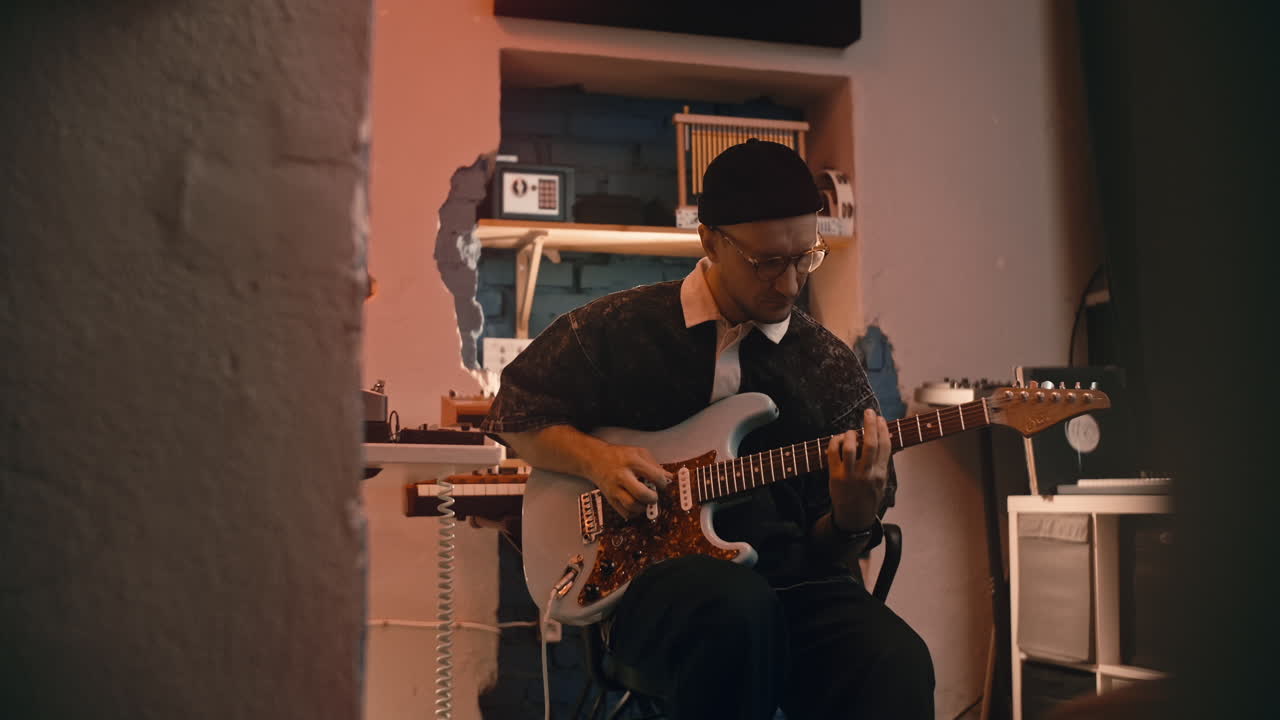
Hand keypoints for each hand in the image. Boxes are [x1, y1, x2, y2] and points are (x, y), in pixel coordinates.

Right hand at [586, 443, 671, 518]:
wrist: (595, 459)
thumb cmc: (619, 455)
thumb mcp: (638, 452)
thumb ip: (655, 464)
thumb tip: (669, 477)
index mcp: (632, 462)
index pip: (654, 476)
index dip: (663, 483)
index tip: (663, 484)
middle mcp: (622, 476)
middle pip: (641, 494)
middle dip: (653, 498)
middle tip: (655, 497)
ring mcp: (615, 488)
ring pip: (632, 506)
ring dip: (643, 508)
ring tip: (645, 502)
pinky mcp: (610, 498)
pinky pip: (624, 513)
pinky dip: (634, 513)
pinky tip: (636, 506)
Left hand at [826, 408, 891, 529]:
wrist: (854, 517)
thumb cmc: (868, 497)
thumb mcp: (881, 482)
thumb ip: (882, 463)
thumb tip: (886, 441)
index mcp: (880, 474)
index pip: (885, 446)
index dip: (883, 430)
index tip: (880, 419)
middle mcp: (867, 473)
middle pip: (870, 443)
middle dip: (870, 424)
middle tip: (869, 412)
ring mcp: (850, 475)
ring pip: (850, 447)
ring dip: (850, 434)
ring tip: (850, 431)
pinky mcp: (835, 476)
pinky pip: (833, 453)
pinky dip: (835, 442)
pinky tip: (837, 438)